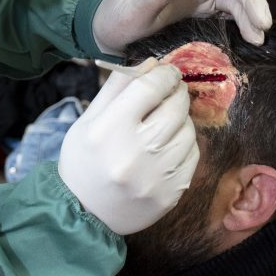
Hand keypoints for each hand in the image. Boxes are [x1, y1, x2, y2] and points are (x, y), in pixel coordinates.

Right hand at [58, 60, 198, 234]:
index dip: (164, 73)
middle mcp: (135, 153)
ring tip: (167, 121)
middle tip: (171, 91)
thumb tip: (151, 63)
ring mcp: (157, 176)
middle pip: (175, 107)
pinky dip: (185, 144)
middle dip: (177, 92)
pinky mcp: (172, 193)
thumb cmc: (84, 160)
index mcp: (110, 130)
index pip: (150, 87)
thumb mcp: (89, 119)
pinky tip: (169, 145)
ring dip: (182, 119)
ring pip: (188, 131)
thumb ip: (118, 88)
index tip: (166, 71)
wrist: (84, 212)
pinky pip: (192, 156)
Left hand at [92, 0, 271, 54]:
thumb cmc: (115, 18)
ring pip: (233, 0)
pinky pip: (226, 16)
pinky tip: (249, 40)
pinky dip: (241, 25)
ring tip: (259, 39)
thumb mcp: (131, 10)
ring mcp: (197, 0)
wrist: (107, 32)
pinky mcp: (197, 16)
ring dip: (250, 16)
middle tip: (263, 27)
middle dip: (252, 1)